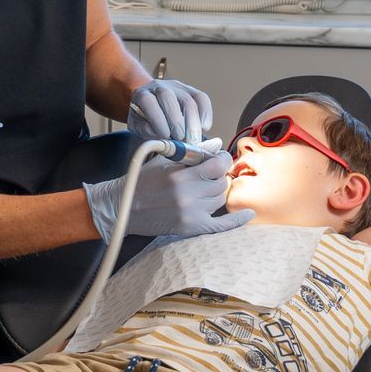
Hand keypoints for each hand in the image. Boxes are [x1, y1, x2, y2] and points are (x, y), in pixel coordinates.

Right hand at [84, 147, 254, 239]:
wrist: (122, 207)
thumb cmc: (141, 180)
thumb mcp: (164, 159)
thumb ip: (192, 152)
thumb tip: (217, 143)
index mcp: (180, 175)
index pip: (218, 164)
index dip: (221, 159)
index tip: (217, 158)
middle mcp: (187, 195)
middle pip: (221, 183)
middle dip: (217, 176)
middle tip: (207, 175)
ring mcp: (190, 213)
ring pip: (220, 200)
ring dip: (216, 193)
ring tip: (203, 189)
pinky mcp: (190, 228)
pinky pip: (220, 225)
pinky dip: (237, 221)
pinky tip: (248, 215)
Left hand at [127, 79, 213, 142]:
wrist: (154, 108)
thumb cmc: (145, 120)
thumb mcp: (138, 127)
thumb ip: (145, 129)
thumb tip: (160, 134)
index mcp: (141, 94)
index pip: (148, 101)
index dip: (157, 118)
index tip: (165, 135)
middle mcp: (159, 87)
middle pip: (168, 97)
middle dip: (177, 121)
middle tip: (182, 139)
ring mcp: (177, 87)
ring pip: (187, 99)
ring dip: (192, 121)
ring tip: (193, 139)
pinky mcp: (191, 90)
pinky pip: (202, 98)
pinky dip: (205, 113)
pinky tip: (204, 127)